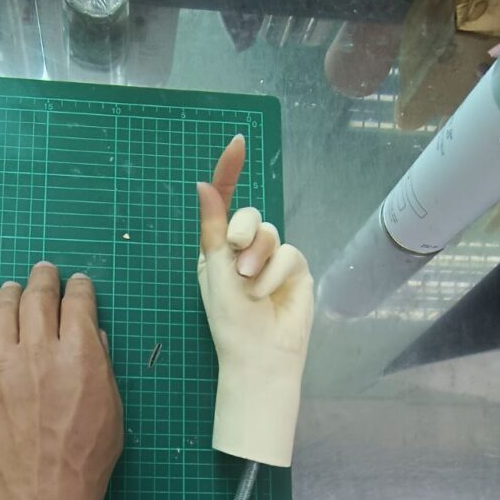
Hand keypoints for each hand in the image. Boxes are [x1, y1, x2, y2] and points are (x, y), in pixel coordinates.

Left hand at [0, 263, 123, 499]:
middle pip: (37, 298)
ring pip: (0, 314)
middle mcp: (37, 352)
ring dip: (9, 295)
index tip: (79, 285)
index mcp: (78, 355)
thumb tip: (93, 337)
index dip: (80, 288)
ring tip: (12, 290)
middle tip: (44, 272)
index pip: (77, 303)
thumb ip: (101, 367)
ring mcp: (0, 369)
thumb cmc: (86, 463)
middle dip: (43, 279)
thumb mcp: (112, 411)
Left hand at [197, 134, 313, 467]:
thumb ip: (214, 227)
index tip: (237, 143)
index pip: (223, 204)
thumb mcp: (214, 270)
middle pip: (248, 215)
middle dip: (242, 229)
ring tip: (250, 286)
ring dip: (258, 257)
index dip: (229, 172)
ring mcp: (272, 260)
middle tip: (236, 255)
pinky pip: (288, 252)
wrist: (260, 356)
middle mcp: (244, 251)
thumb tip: (204, 185)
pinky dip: (276, 272)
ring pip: (269, 232)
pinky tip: (268, 295)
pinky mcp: (295, 271)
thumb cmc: (230, 320)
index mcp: (218, 251)